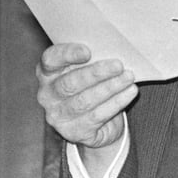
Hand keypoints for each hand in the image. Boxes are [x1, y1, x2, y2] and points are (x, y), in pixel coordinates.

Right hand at [35, 43, 136, 170]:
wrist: (96, 121)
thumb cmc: (91, 84)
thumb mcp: (86, 68)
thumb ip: (91, 56)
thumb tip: (112, 45)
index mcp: (47, 72)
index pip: (50, 60)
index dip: (67, 54)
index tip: (88, 51)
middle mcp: (47, 95)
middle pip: (70, 83)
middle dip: (96, 73)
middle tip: (119, 65)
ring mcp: (58, 117)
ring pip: (84, 101)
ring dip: (110, 87)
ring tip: (128, 77)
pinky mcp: (73, 132)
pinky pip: (97, 116)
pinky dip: (116, 102)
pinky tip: (130, 92)